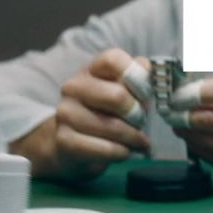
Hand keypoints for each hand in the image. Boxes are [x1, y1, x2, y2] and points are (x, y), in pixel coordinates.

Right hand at [21, 48, 150, 180]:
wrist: (74, 144)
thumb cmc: (108, 112)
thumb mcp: (125, 91)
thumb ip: (139, 78)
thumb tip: (148, 70)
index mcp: (92, 69)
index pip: (113, 59)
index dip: (137, 77)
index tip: (146, 94)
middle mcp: (74, 87)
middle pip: (117, 96)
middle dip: (138, 114)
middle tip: (143, 122)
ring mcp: (66, 113)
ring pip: (111, 126)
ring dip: (133, 138)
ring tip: (140, 142)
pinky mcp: (64, 139)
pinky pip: (103, 148)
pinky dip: (121, 153)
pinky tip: (126, 152)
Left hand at [174, 79, 212, 185]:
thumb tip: (193, 94)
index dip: (190, 95)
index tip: (176, 96)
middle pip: (212, 120)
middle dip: (184, 117)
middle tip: (170, 113)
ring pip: (212, 143)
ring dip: (190, 135)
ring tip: (179, 127)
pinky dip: (203, 152)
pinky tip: (195, 144)